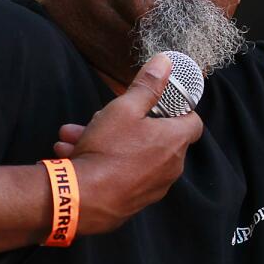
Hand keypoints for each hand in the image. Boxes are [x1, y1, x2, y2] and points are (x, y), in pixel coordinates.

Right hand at [52, 54, 202, 233]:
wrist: (81, 200)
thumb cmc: (107, 151)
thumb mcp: (124, 109)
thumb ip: (147, 85)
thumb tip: (165, 63)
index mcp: (175, 141)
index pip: (192, 121)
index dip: (177, 109)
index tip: (157, 103)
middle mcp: (171, 166)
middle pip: (155, 137)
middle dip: (126, 123)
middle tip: (100, 117)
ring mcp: (154, 186)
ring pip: (132, 155)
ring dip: (106, 142)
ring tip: (74, 135)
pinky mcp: (134, 200)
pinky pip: (122, 174)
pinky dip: (104, 163)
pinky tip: (71, 154)